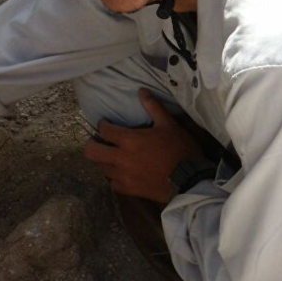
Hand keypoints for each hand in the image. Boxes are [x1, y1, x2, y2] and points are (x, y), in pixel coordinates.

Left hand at [83, 88, 202, 203]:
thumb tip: (141, 90)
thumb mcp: (169, 124)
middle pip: (91, 152)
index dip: (102, 125)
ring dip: (104, 160)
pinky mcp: (129, 190)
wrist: (190, 180)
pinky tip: (121, 173)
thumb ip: (153, 107)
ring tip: (111, 156)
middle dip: (93, 144)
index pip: (103, 130)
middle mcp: (121, 158)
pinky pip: (112, 184)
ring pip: (101, 168)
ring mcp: (123, 176)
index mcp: (129, 140)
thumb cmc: (180, 149)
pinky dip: (114, 178)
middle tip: (99, 141)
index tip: (105, 124)